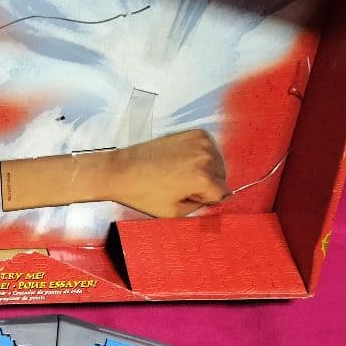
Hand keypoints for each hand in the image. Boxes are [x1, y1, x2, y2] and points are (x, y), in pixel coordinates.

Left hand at [109, 130, 228, 217]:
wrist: (122, 170)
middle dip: (207, 184)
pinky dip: (201, 155)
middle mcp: (205, 156)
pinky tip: (181, 162)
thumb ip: (200, 208)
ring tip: (179, 174)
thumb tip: (212, 200)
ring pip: (217, 162)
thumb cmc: (144, 193)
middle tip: (182, 187)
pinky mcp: (193, 133)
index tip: (190, 198)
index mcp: (203, 178)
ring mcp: (200, 141)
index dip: (206, 199)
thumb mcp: (174, 212)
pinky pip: (209, 148)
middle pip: (222, 176)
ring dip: (205, 170)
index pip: (222, 193)